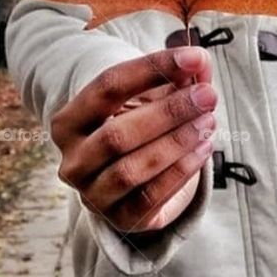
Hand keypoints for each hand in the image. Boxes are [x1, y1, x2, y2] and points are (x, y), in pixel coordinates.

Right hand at [50, 46, 216, 237]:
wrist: (132, 180)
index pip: (107, 87)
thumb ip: (175, 76)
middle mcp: (72, 161)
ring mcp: (92, 195)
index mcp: (67, 122)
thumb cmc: (139, 125)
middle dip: (168, 113)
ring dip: (176, 144)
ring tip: (209, 122)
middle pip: (117, 134)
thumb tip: (200, 61)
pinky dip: (180, 171)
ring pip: (131, 169)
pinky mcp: (120, 219)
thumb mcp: (152, 97)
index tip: (193, 57)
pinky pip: (150, 197)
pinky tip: (204, 148)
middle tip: (207, 96)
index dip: (151, 69)